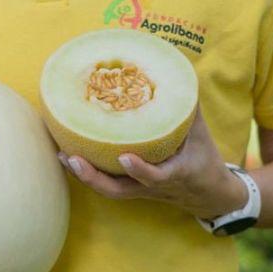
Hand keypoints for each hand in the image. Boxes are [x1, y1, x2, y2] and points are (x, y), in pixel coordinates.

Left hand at [58, 108, 248, 218]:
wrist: (208, 195)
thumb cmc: (205, 161)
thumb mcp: (202, 135)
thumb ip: (189, 109)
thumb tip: (179, 77)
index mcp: (174, 175)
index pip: (155, 177)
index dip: (140, 170)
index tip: (125, 158)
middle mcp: (152, 187)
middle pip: (118, 191)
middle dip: (93, 177)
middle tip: (73, 158)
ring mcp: (140, 191)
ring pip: (108, 190)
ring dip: (85, 176)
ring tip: (64, 155)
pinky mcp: (134, 189)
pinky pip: (108, 185)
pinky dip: (89, 173)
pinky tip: (71, 157)